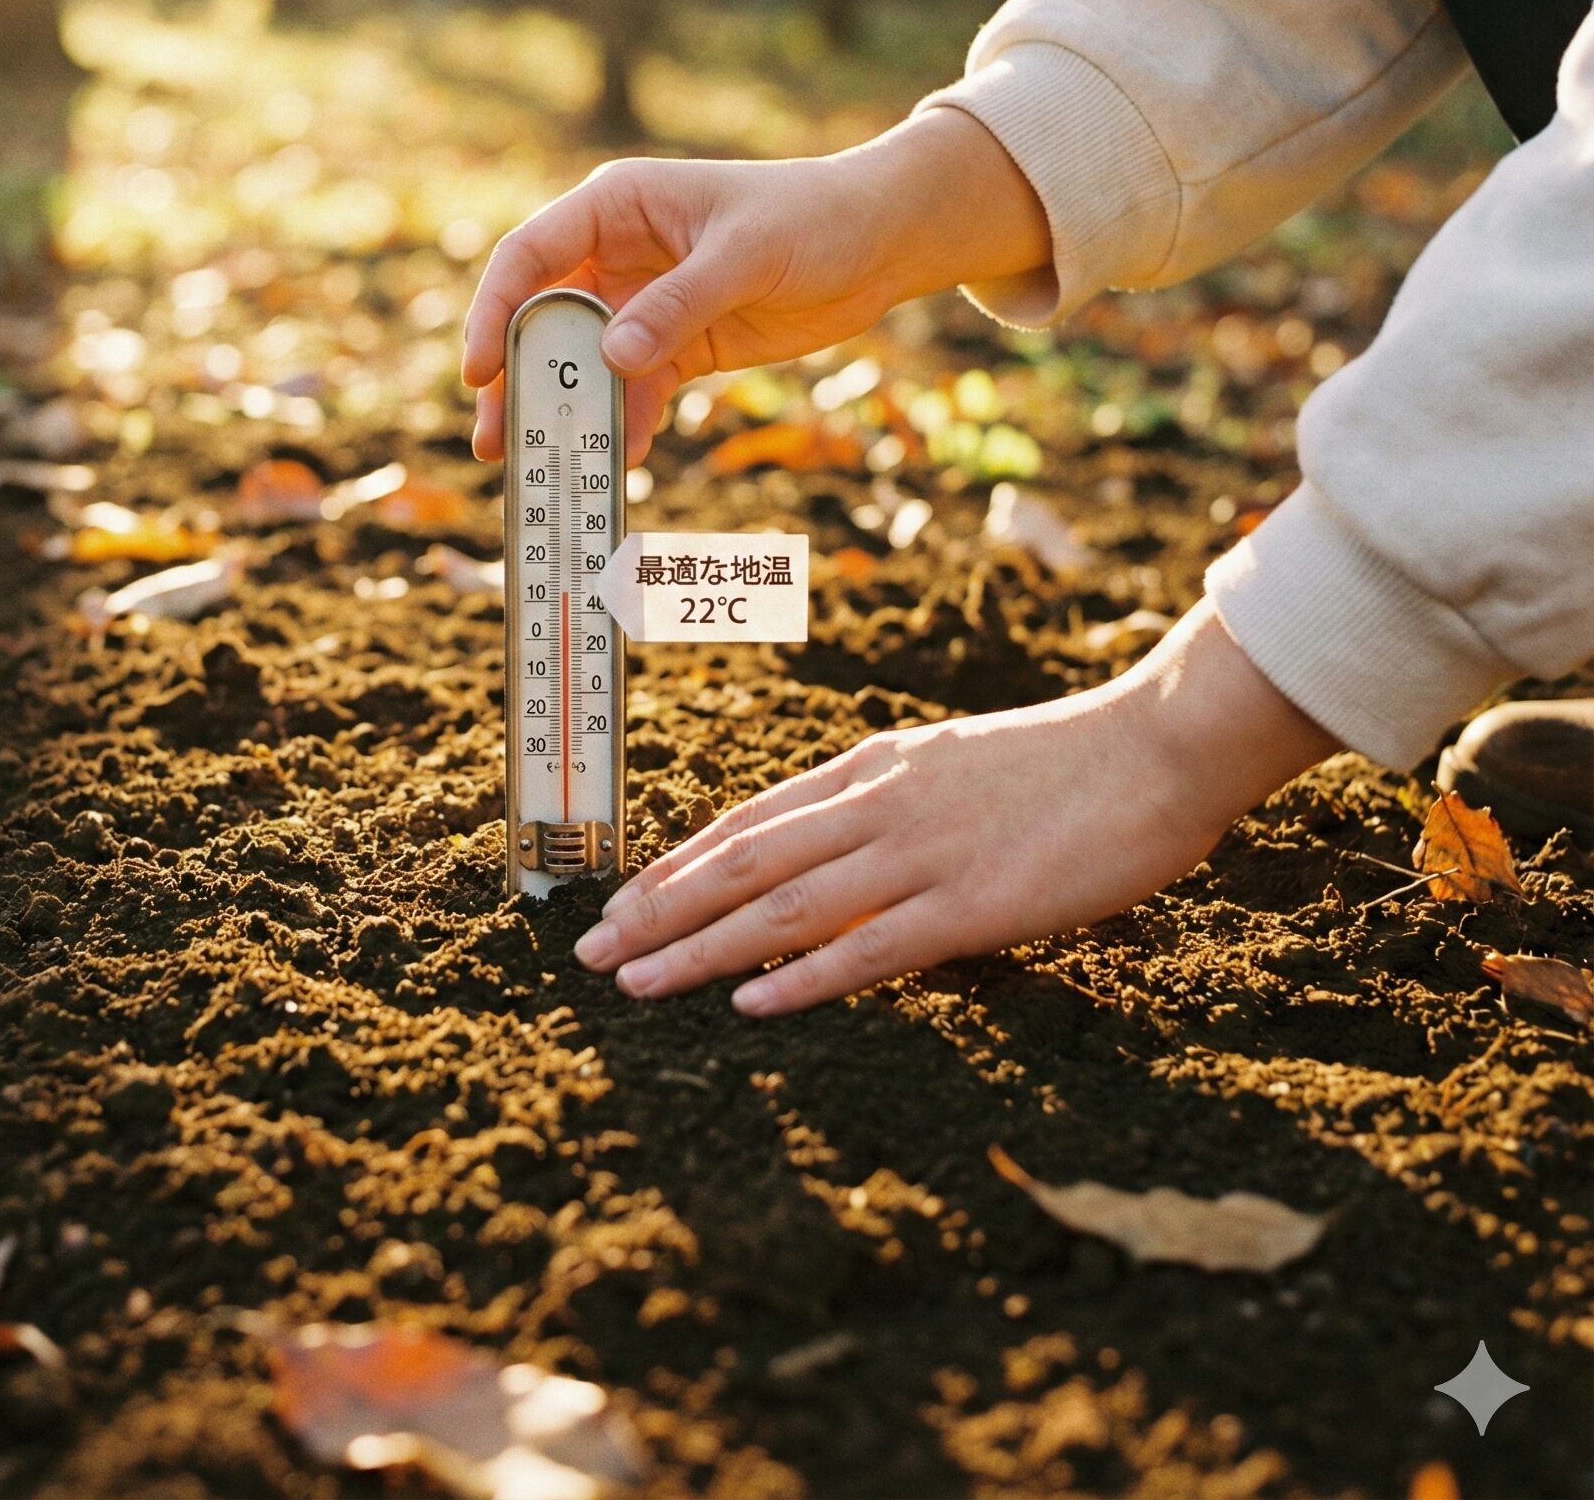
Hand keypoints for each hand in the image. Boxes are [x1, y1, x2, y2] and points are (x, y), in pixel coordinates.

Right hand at [461, 105, 1048, 463]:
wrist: (880, 240)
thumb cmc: (812, 217)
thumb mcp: (746, 254)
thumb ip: (677, 305)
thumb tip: (611, 359)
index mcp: (616, 207)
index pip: (531, 256)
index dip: (496, 312)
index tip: (478, 372)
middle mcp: (617, 254)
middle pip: (544, 321)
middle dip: (518, 381)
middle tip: (493, 441)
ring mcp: (645, 304)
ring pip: (584, 365)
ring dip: (565, 415)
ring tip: (541, 468)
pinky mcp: (678, 345)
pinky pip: (636, 390)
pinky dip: (628, 424)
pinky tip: (625, 459)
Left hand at [572, 601, 1336, 1013]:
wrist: (1155, 744)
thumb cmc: (1064, 763)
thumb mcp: (952, 767)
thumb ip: (891, 804)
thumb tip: (837, 848)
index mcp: (872, 769)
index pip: (749, 819)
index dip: (678, 864)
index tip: (622, 899)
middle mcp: (877, 805)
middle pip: (744, 861)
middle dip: (660, 907)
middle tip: (592, 950)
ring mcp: (920, 852)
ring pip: (785, 905)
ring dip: (701, 946)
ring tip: (635, 980)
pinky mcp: (972, 903)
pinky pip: (871, 946)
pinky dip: (804, 975)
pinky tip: (750, 1003)